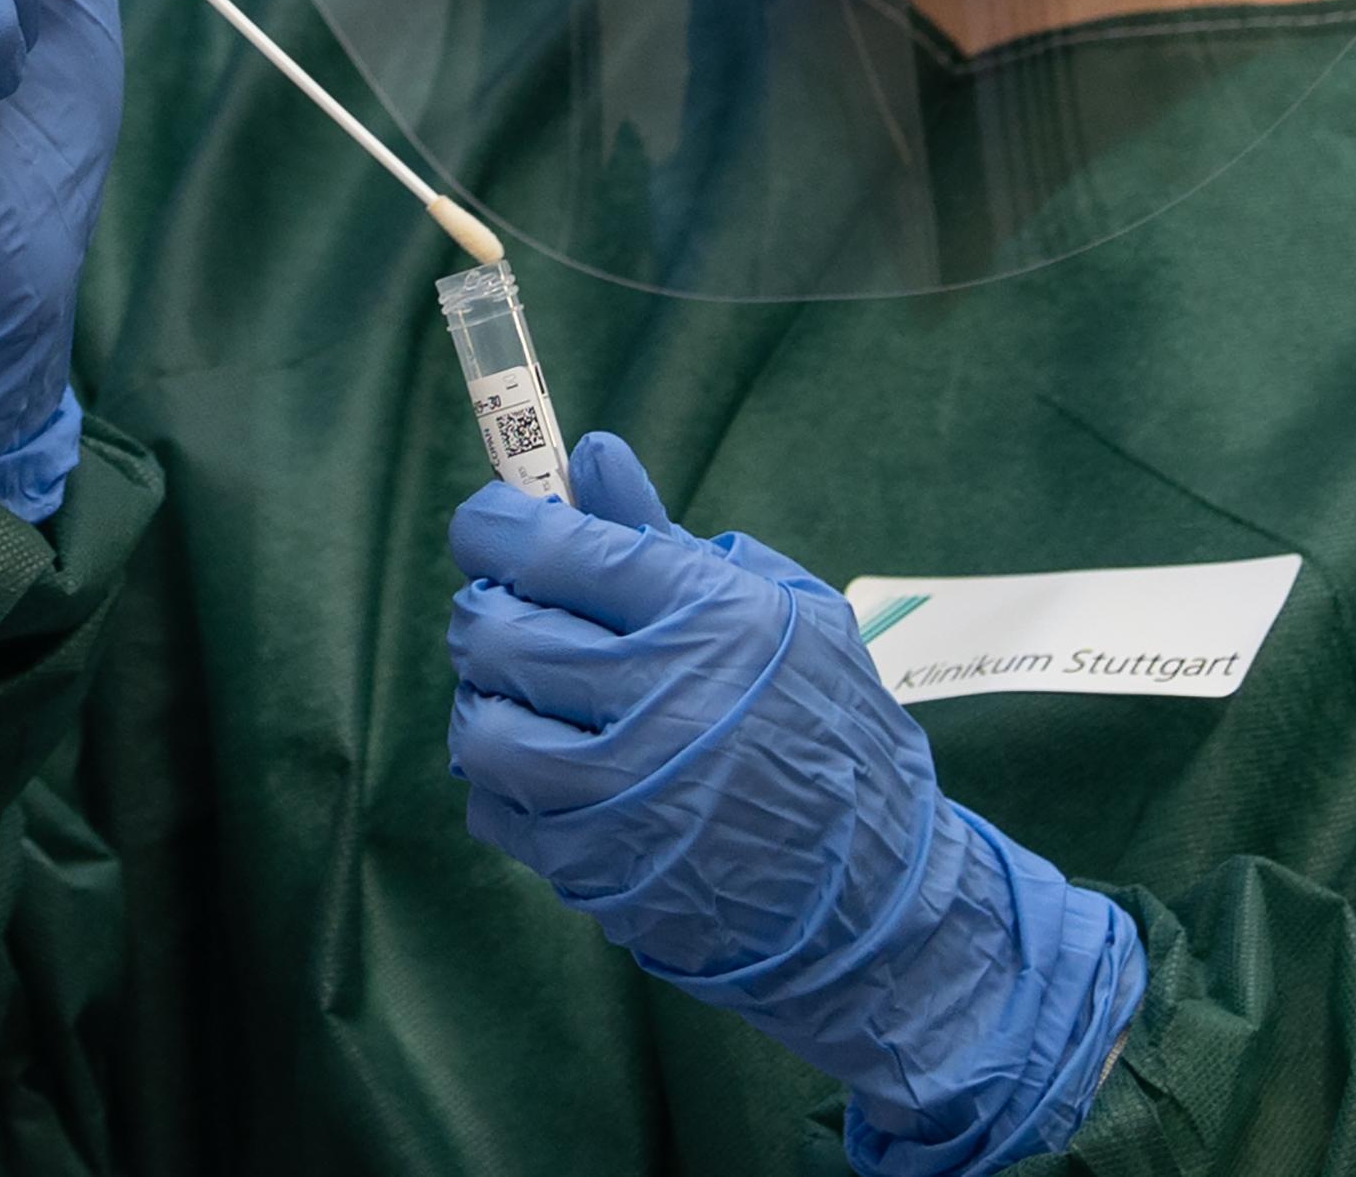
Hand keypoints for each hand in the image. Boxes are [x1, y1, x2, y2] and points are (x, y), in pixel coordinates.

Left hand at [446, 434, 1146, 1176]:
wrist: (875, 897)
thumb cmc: (833, 735)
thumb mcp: (784, 614)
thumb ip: (668, 538)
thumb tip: (593, 457)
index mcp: (714, 618)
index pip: (555, 549)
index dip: (496, 527)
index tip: (487, 526)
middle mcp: (663, 700)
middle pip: (499, 631)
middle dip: (488, 611)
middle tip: (512, 614)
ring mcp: (623, 794)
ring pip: (480, 725)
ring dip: (489, 701)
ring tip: (529, 697)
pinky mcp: (595, 869)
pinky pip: (493, 809)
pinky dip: (505, 784)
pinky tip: (551, 771)